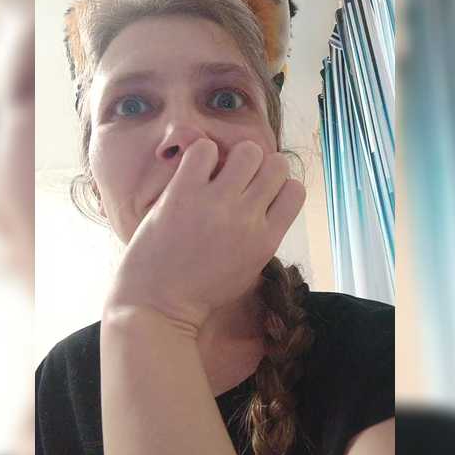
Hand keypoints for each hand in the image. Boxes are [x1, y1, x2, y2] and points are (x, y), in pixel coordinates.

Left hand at [103, 138, 305, 331]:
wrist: (158, 306)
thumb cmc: (201, 292)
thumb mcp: (247, 269)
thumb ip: (262, 236)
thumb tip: (266, 202)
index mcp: (266, 240)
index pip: (296, 190)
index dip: (279, 186)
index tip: (259, 194)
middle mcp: (247, 218)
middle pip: (276, 164)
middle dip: (260, 167)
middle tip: (237, 181)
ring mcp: (216, 203)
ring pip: (248, 150)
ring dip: (234, 156)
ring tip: (216, 173)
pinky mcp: (183, 193)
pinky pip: (205, 149)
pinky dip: (202, 155)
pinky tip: (193, 173)